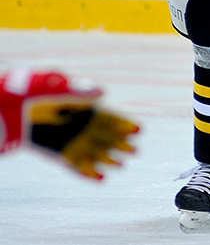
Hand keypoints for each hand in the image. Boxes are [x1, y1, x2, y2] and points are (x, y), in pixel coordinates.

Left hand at [1, 69, 139, 179]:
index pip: (109, 117)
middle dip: (122, 144)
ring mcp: (69, 140)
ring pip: (94, 152)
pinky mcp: (57, 153)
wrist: (12, 110)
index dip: (124, 124)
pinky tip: (101, 179)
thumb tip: (103, 92)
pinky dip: (88, 173)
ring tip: (121, 166)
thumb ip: (81, 91)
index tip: (138, 129)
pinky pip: (75, 165)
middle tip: (135, 151)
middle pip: (105, 136)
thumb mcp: (60, 88)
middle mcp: (79, 125)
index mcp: (84, 108)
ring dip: (109, 160)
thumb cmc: (36, 94)